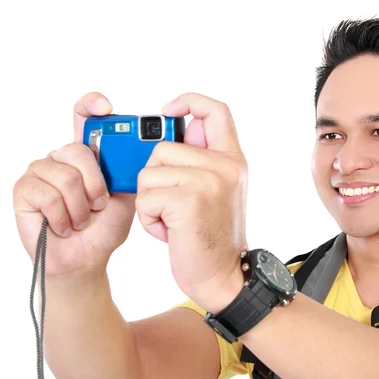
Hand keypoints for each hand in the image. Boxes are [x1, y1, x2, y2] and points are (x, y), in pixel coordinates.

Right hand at [13, 92, 135, 276]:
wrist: (85, 259)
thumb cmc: (104, 228)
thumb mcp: (126, 197)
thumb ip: (127, 171)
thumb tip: (137, 150)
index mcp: (87, 155)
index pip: (84, 118)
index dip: (91, 105)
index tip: (106, 107)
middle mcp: (61, 158)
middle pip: (77, 150)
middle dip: (95, 184)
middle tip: (98, 205)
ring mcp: (40, 172)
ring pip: (65, 176)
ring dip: (79, 207)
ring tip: (79, 220)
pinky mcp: (24, 190)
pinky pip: (46, 195)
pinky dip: (62, 217)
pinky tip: (62, 226)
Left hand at [136, 93, 247, 312]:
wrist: (225, 276)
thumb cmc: (212, 236)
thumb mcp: (217, 191)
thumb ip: (201, 161)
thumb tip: (175, 131)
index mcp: (233, 159)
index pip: (215, 110)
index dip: (189, 101)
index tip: (168, 110)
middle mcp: (225, 165)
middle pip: (162, 148)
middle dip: (155, 178)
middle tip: (172, 204)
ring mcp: (208, 181)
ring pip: (149, 174)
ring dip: (151, 201)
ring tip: (172, 220)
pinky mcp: (189, 200)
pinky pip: (146, 198)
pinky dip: (149, 219)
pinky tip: (169, 232)